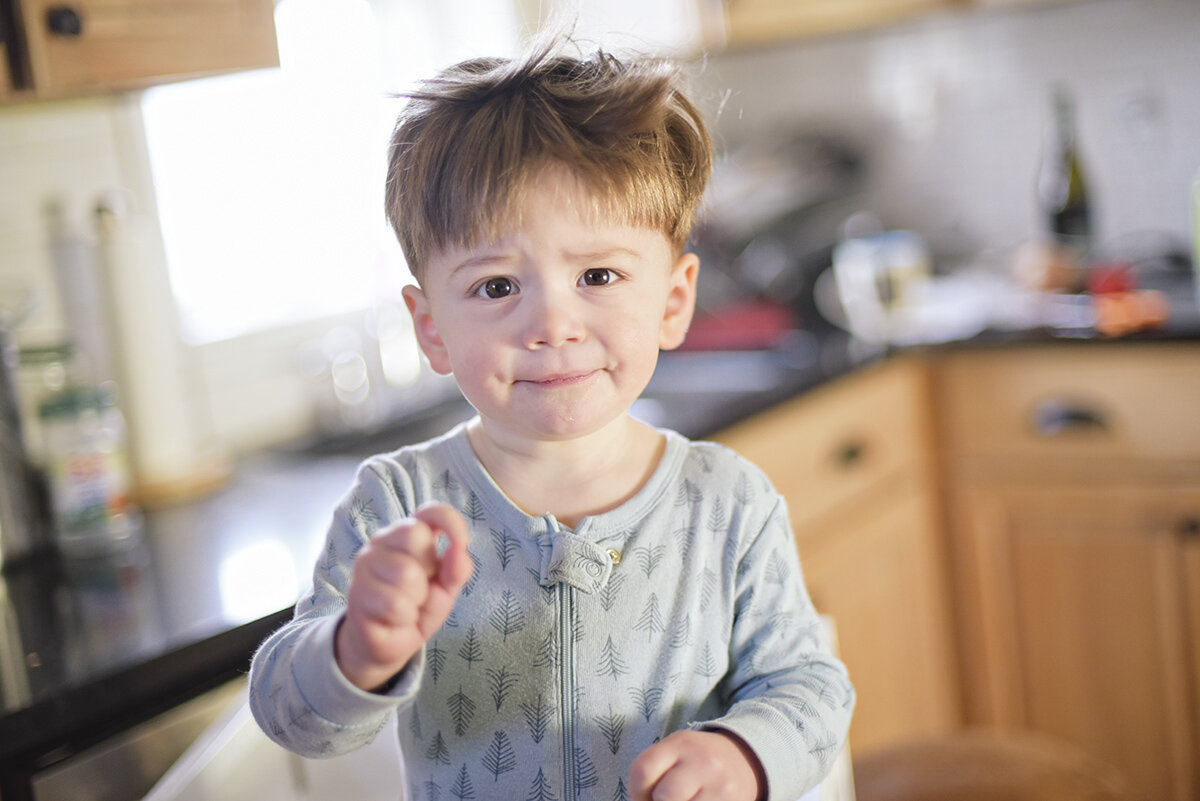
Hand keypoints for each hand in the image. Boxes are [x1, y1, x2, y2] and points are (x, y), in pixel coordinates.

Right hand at [335, 503, 472, 691]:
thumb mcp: (446, 589)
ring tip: (408, 605)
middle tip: (421, 587)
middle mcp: (382, 542)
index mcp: (407, 534)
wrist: (387, 643)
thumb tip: (460, 550)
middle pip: (415, 534)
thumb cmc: (417, 606)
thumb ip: (457, 569)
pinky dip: (405, 616)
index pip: (429, 511)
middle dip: (429, 568)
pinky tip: (396, 619)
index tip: (461, 543)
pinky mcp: (357, 593)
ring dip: (417, 598)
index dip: (450, 522)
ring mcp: (365, 565)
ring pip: (406, 572)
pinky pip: (395, 603)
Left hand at [629, 729, 764, 800]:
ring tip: (686, 799)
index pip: (643, 770)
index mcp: (680, 743)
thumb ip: (654, 772)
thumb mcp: (675, 753)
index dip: (635, 792)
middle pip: (663, 795)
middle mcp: (702, 760)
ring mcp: (719, 783)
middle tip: (666, 800)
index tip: (642, 798)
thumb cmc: (697, 761)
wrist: (744, 759)